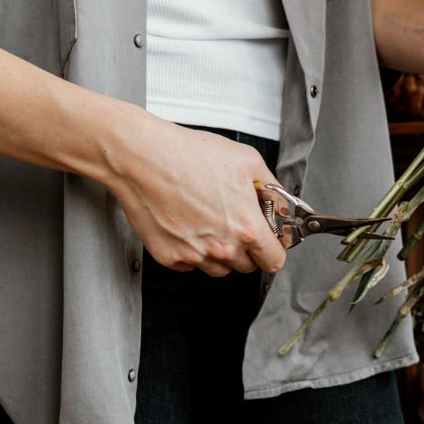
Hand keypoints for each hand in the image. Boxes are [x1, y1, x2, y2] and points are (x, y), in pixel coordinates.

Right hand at [107, 115, 287, 276]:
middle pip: (246, 266)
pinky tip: (186, 224)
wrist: (141, 157)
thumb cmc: (189, 155)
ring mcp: (194, 256)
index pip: (274, 260)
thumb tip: (281, 202)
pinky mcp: (169, 257)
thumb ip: (271, 188)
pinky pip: (190, 265)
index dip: (273, 249)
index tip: (268, 241)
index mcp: (247, 228)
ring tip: (207, 220)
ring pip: (218, 268)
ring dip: (219, 252)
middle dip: (246, 248)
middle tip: (233, 222)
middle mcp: (222, 248)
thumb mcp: (247, 160)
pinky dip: (191, 251)